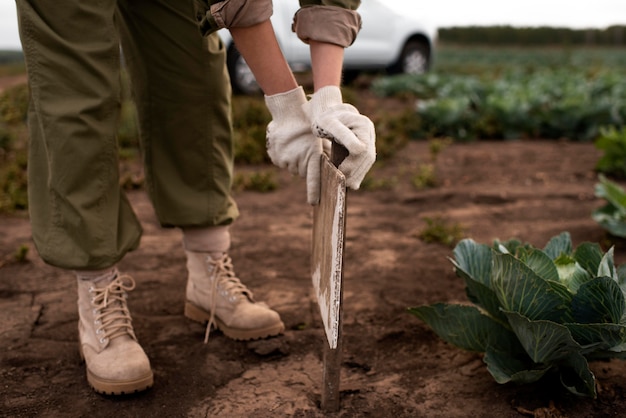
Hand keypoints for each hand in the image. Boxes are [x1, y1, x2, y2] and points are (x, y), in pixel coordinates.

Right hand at [265, 86, 323, 204]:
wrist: (287, 112)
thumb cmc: (308, 124)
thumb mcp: (321, 137)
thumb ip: (327, 153)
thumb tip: (336, 167)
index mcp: (311, 155)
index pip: (313, 178)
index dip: (314, 191)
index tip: (314, 203)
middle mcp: (297, 159)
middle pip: (303, 172)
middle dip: (306, 166)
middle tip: (306, 151)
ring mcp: (284, 159)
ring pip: (292, 167)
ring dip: (296, 161)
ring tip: (297, 146)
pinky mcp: (275, 157)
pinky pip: (283, 163)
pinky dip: (286, 157)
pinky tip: (288, 146)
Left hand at [305, 86, 375, 189]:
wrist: (326, 111)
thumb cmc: (325, 118)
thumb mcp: (330, 124)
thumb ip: (344, 136)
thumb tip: (360, 150)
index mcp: (363, 125)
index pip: (363, 149)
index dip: (353, 163)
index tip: (341, 171)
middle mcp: (369, 130)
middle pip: (368, 156)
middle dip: (357, 171)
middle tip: (345, 183)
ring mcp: (369, 137)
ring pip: (369, 160)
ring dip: (360, 174)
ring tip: (349, 185)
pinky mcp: (365, 143)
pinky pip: (365, 160)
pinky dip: (360, 171)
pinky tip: (352, 181)